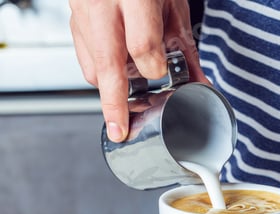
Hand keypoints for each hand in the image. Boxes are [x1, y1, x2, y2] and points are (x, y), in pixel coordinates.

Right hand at [69, 0, 207, 141]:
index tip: (161, 76)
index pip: (143, 47)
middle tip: (120, 130)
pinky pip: (83, 56)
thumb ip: (184, 48)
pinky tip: (114, 77)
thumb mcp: (173, 7)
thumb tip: (200, 85)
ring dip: (108, 88)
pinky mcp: (74, 19)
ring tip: (123, 104)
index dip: (154, 68)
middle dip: (114, 103)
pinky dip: (99, 72)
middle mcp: (103, 5)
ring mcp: (83, 12)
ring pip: (91, 65)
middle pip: (107, 64)